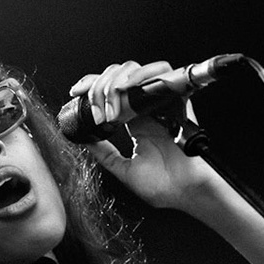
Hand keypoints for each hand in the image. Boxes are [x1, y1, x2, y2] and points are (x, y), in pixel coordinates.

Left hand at [69, 61, 223, 211]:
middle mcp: (146, 110)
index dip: (92, 85)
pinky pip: (161, 74)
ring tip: (110, 98)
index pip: (111, 92)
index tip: (76, 92)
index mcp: (135, 122)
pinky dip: (141, 76)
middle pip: (119, 76)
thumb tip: (84, 139)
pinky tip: (127, 88)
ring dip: (117, 80)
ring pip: (136, 71)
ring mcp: (160, 104)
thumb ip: (105, 153)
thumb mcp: (123, 170)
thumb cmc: (163, 187)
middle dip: (99, 85)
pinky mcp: (176, 102)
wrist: (187, 193)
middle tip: (95, 108)